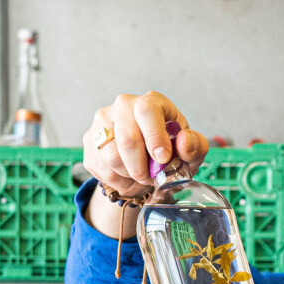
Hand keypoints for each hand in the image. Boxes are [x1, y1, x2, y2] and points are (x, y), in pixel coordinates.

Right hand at [82, 91, 207, 236]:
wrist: (144, 163)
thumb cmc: (169, 152)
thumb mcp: (189, 151)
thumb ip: (194, 146)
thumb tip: (184, 142)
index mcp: (150, 102)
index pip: (147, 111)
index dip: (155, 137)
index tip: (162, 159)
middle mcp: (123, 106)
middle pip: (127, 138)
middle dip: (142, 167)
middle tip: (152, 177)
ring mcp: (102, 122)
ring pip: (111, 157)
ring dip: (130, 175)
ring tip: (141, 176)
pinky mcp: (90, 140)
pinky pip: (101, 168)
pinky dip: (118, 181)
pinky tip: (128, 177)